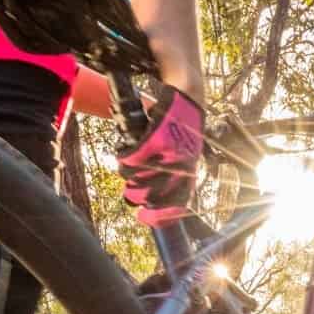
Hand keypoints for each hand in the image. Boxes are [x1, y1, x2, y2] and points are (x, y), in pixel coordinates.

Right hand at [117, 85, 203, 226]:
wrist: (188, 94)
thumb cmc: (183, 127)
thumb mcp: (185, 154)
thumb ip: (175, 175)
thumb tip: (156, 199)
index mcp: (189, 174)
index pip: (176, 206)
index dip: (158, 217)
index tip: (144, 218)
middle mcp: (182, 168)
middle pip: (151, 196)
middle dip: (136, 195)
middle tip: (130, 188)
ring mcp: (170, 154)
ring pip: (138, 178)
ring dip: (127, 174)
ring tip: (127, 166)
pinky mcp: (157, 139)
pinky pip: (134, 158)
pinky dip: (125, 157)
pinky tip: (124, 154)